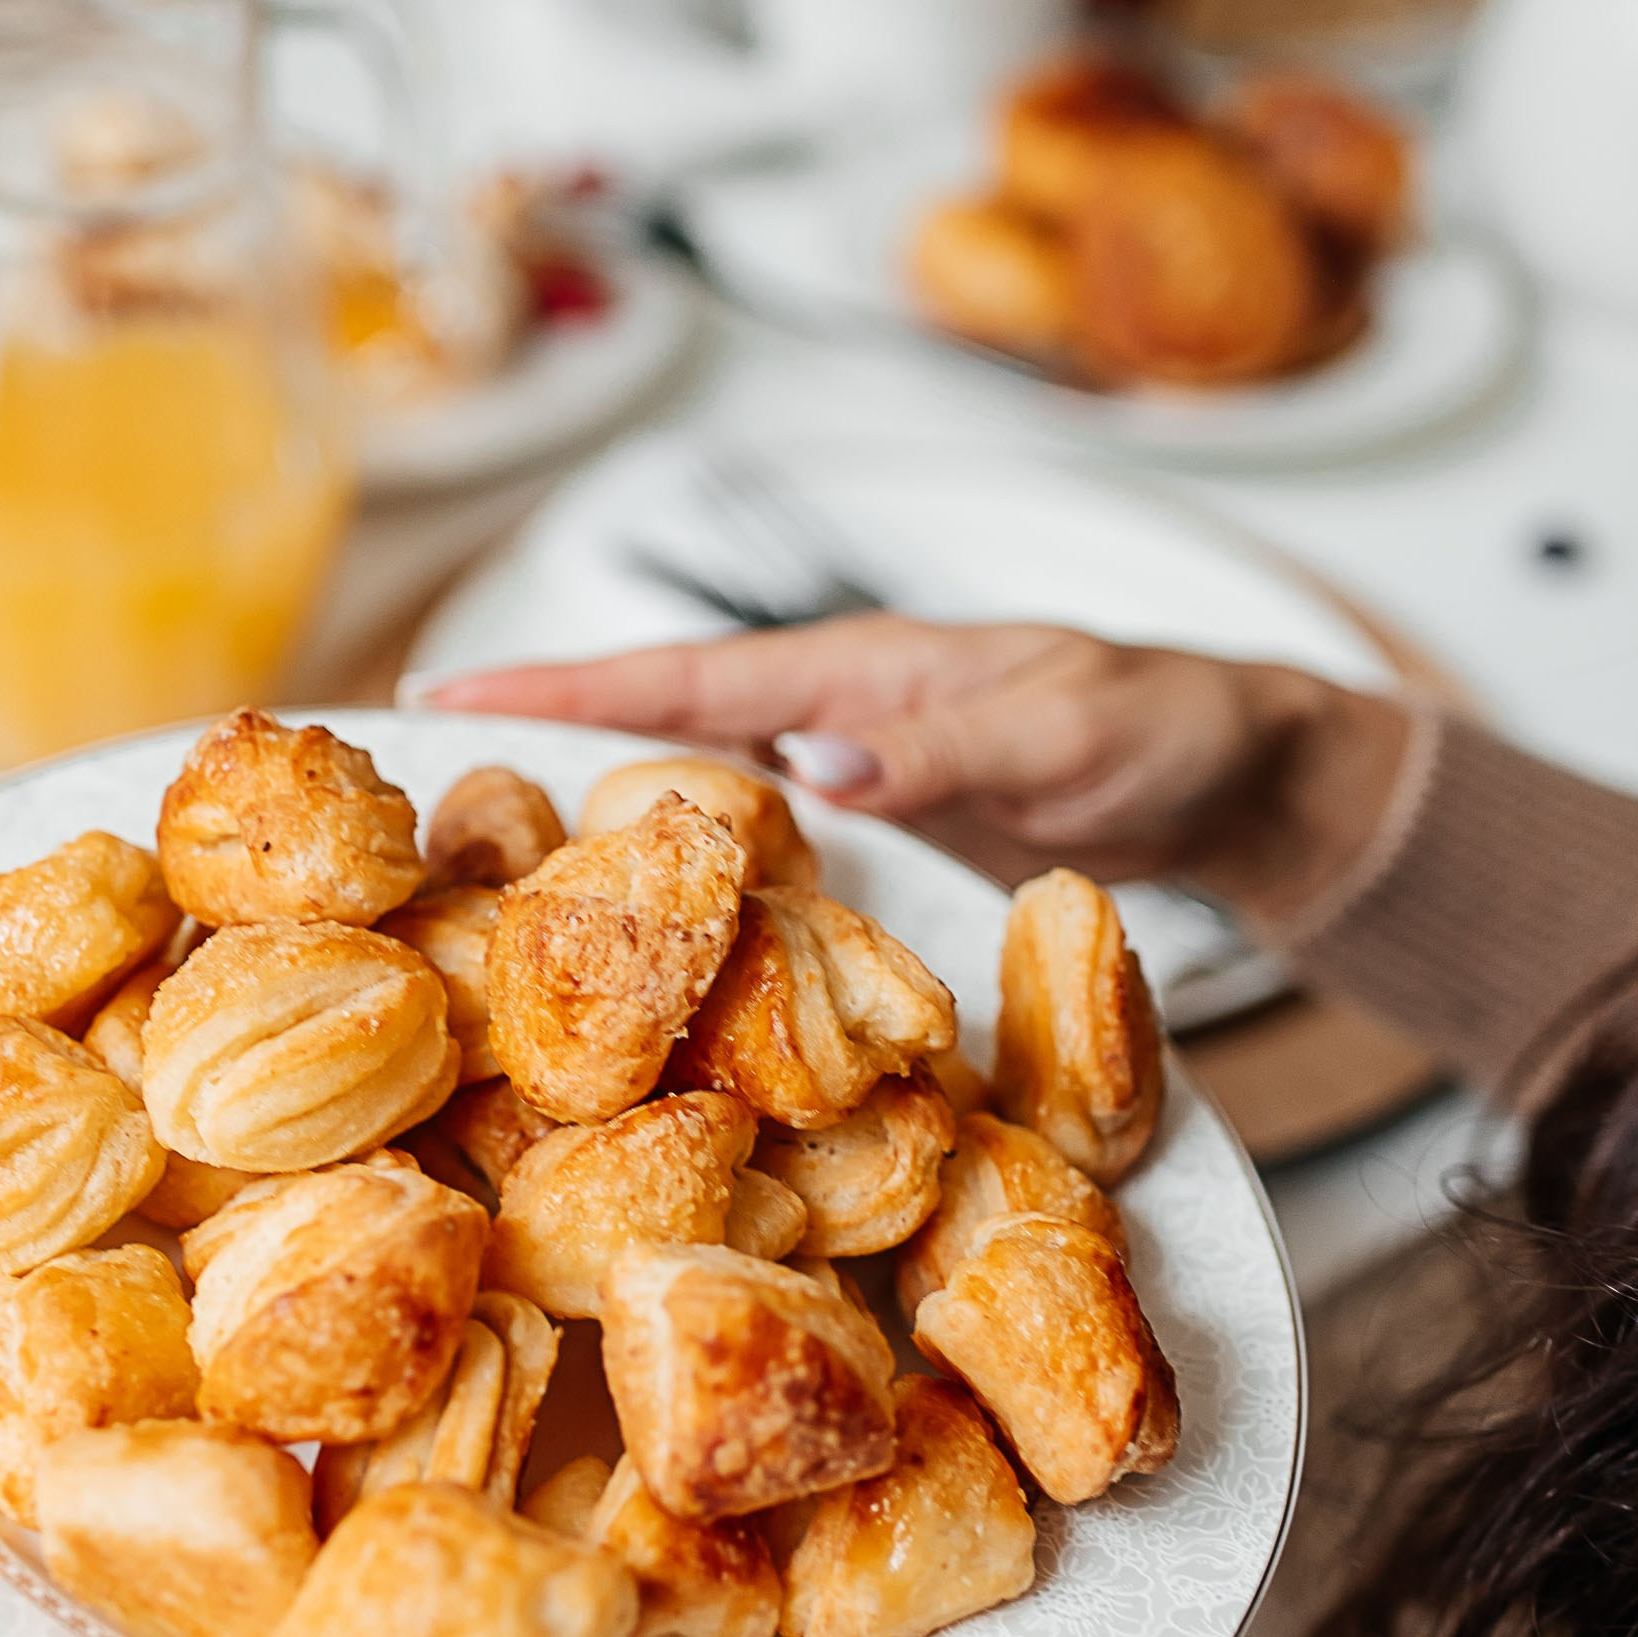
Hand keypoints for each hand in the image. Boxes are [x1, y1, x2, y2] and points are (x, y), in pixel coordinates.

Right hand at [420, 616, 1410, 925]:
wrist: (1242, 783)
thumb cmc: (1171, 733)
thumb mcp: (1076, 733)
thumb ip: (954, 744)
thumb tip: (814, 755)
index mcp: (854, 672)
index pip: (677, 676)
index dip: (556, 689)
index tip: (434, 699)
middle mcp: (826, 725)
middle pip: (648, 741)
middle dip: (526, 763)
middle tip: (395, 814)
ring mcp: (842, 792)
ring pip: (687, 813)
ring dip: (589, 844)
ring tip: (462, 899)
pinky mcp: (869, 860)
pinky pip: (747, 877)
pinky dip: (681, 906)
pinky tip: (629, 964)